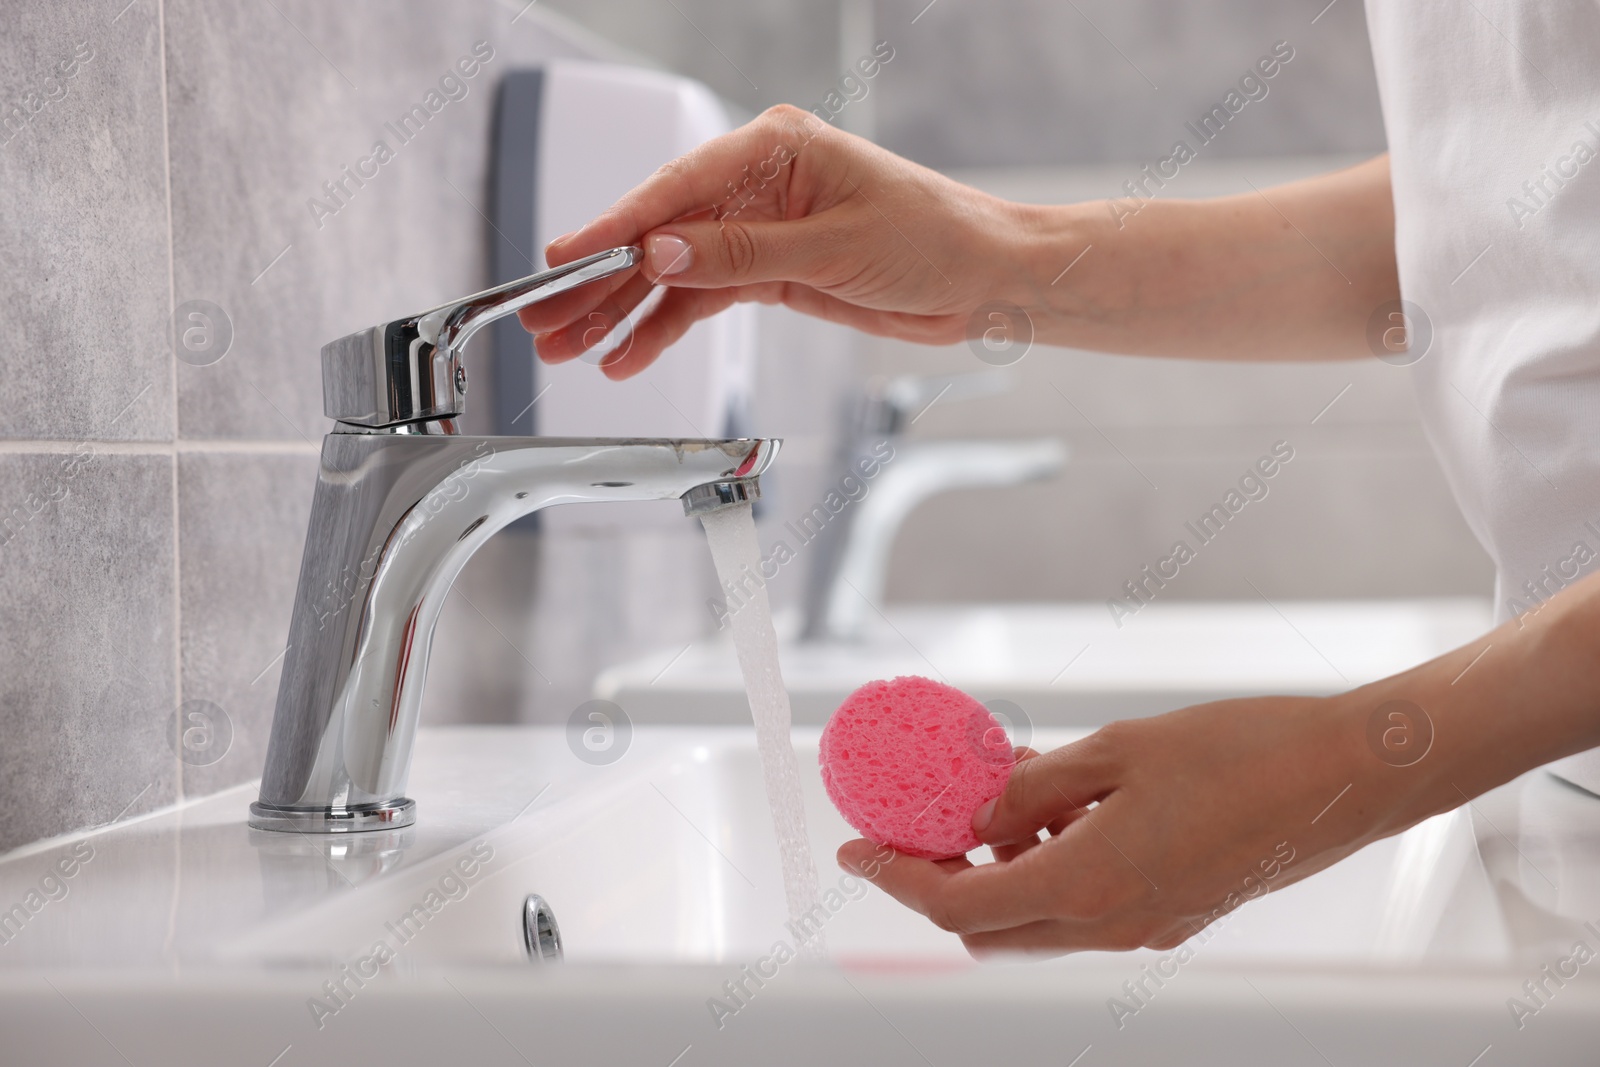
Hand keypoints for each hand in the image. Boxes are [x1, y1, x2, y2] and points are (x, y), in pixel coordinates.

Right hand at [517, 104, 1028, 377]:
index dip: (613, 228)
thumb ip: (740, 254)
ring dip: (623, 312)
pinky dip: (665, 328)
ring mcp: (759, 229)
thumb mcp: (832, 247)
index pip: (674, 188)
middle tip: (547, 317)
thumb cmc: (934, 237)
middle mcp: (757, 183)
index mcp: (774, 148)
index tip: (563, 257)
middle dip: (601, 278)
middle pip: (660, 232)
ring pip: (672, 272)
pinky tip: (629, 351)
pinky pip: (702, 299)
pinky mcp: (769, 272)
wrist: (983, 280)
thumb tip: (661, 255)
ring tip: (574, 346)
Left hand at [836, 695, 1417, 957]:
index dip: (896, 880)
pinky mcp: (1174, 916)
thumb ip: (1033, 788)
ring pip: (1036, 924)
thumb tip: (975, 817)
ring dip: (997, 877)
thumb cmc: (1242, 751)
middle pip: (989, 930)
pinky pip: (1084, 910)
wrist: (1346, 778)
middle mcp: (1112, 925)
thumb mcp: (1116, 751)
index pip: (958, 908)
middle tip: (922, 826)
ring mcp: (1147, 929)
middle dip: (940, 884)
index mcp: (1089, 884)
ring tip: (991, 805)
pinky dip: (1048, 872)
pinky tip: (1058, 812)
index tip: (860, 850)